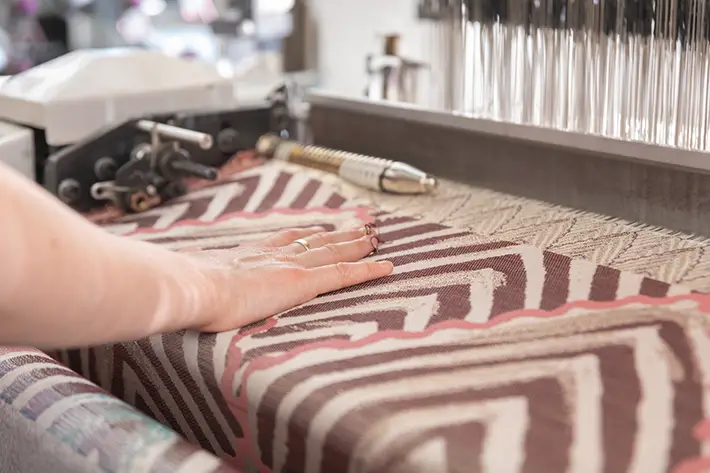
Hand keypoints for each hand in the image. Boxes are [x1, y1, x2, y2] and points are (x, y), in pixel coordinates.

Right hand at [184, 225, 391, 331]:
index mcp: (251, 253)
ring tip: (374, 238)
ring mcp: (291, 265)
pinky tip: (386, 266)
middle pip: (315, 240)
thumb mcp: (197, 280)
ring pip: (334, 251)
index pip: (286, 239)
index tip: (317, 230)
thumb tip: (191, 289)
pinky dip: (367, 269)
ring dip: (356, 244)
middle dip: (338, 234)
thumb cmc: (189, 288)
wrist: (194, 286)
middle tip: (358, 228)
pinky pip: (344, 274)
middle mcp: (275, 254)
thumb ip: (203, 282)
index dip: (305, 234)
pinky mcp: (302, 281)